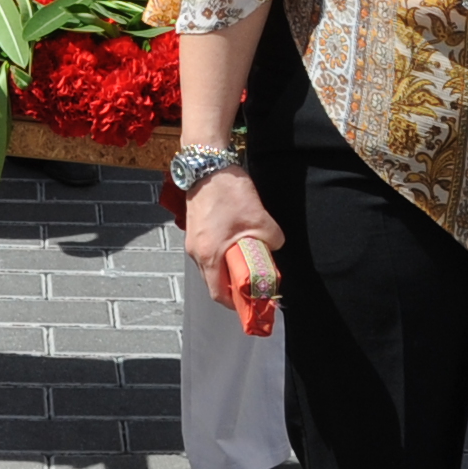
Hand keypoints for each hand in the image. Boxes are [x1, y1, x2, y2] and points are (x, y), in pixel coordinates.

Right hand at [181, 165, 282, 305]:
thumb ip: (272, 239)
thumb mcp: (259, 219)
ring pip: (210, 266)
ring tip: (246, 260)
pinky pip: (208, 252)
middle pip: (214, 282)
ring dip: (227, 268)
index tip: (251, 302)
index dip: (236, 303)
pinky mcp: (194, 229)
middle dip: (234, 286)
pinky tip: (235, 242)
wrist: (207, 165)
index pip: (219, 294)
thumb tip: (274, 248)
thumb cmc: (229, 192)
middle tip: (253, 282)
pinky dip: (221, 255)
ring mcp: (192, 240)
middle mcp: (196, 251)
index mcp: (209, 255)